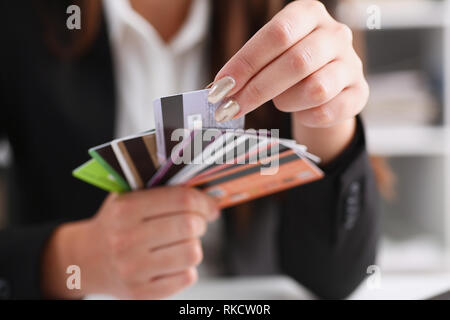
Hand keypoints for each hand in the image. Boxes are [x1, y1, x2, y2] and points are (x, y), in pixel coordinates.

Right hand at [42, 187, 218, 298]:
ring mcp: (133, 269)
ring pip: (192, 253)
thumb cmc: (117, 223)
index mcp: (126, 208)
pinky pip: (186, 277)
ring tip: (182, 242)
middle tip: (198, 222)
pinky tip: (173, 261)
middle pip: (190, 226)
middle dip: (201, 222)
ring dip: (194, 245)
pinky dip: (186, 268)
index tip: (211, 205)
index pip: (182, 200)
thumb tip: (207, 191)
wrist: (87, 259)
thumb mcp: (128, 196)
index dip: (204, 201)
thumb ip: (162, 188)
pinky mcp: (141, 293)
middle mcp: (127, 239)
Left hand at [209, 0, 368, 162]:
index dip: (245, 63)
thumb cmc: (290, 66)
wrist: (327, 83)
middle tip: (231, 108)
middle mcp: (334, 34)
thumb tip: (218, 89)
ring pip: (315, 89)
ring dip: (286, 101)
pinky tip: (301, 111)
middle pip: (295, 62)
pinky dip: (306, 116)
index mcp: (308, 14)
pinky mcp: (359, 92)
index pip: (276, 34)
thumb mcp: (270, 55)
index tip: (220, 87)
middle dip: (256, 90)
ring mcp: (351, 63)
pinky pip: (327, 111)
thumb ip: (248, 66)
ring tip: (280, 100)